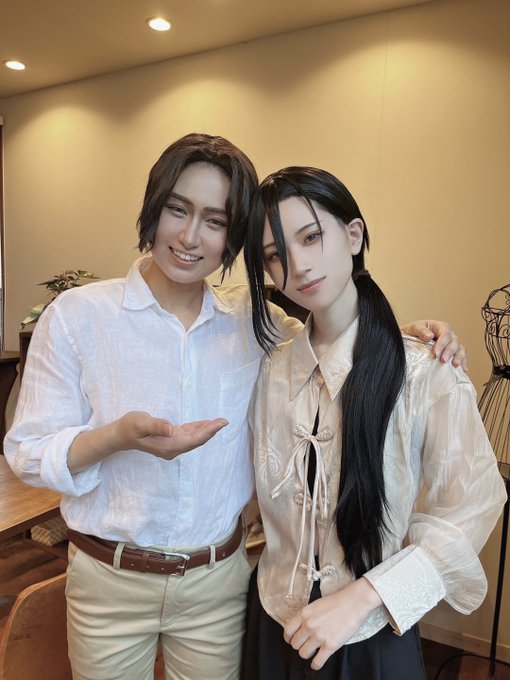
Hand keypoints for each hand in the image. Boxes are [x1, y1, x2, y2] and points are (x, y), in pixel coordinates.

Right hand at [113, 411, 228, 459]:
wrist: (121, 434)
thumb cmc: (130, 427)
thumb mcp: (141, 423)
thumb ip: (156, 425)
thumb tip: (171, 429)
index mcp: (168, 445)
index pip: (193, 439)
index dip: (208, 431)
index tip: (220, 423)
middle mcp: (172, 448)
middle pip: (196, 440)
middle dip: (211, 431)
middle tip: (225, 420)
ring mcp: (172, 445)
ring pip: (194, 438)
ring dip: (206, 430)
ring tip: (220, 421)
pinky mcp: (171, 439)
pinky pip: (188, 435)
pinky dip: (198, 429)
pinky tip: (206, 424)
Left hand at [283, 578, 381, 669]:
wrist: (353, 603)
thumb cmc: (336, 601)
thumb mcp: (315, 605)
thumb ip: (306, 616)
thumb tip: (300, 627)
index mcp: (304, 614)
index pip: (287, 630)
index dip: (288, 637)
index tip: (291, 639)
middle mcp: (309, 625)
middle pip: (295, 644)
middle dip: (299, 645)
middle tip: (306, 644)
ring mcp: (319, 636)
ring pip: (303, 654)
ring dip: (307, 653)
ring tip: (313, 651)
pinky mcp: (330, 646)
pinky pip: (317, 662)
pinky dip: (315, 665)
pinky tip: (317, 662)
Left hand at [400, 319, 467, 370]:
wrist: (413, 338)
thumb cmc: (415, 332)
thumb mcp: (415, 328)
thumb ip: (421, 331)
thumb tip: (429, 336)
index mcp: (441, 327)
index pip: (445, 335)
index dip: (442, 345)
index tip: (435, 354)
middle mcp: (450, 335)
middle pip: (454, 342)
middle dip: (450, 352)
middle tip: (443, 360)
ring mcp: (452, 344)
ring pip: (460, 349)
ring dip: (459, 357)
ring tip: (455, 365)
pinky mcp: (453, 352)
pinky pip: (461, 356)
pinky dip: (463, 363)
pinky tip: (463, 370)